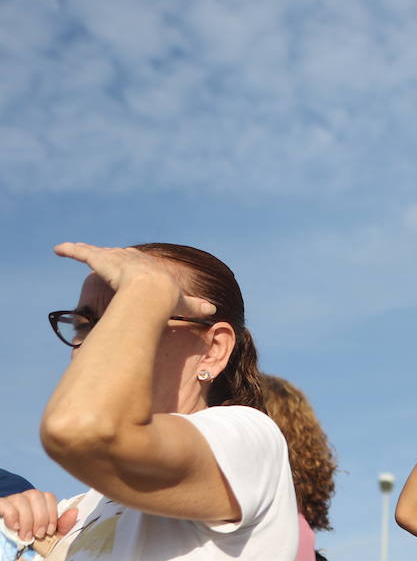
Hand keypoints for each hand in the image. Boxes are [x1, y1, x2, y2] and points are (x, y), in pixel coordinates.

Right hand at [0, 490, 77, 543]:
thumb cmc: (28, 539)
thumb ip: (61, 526)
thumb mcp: (46, 535)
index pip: (49, 497)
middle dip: (41, 517)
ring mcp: (9, 501)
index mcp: (36, 503)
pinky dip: (11, 516)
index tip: (50, 531)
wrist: (5, 546)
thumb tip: (75, 512)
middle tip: (38, 535)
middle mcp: (23, 499)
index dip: (52, 514)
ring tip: (25, 536)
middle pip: (36, 495)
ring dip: (27, 520)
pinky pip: (5, 503)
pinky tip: (14, 527)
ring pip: (20, 499)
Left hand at [54, 243, 213, 319]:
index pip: (140, 263)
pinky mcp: (100, 259)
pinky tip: (58, 249)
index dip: (134, 264)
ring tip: (78, 249)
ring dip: (89, 251)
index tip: (129, 264)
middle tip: (105, 257)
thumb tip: (214, 311)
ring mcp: (116, 258)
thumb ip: (195, 306)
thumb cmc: (168, 298)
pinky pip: (82, 253)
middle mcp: (133, 258)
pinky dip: (70, 250)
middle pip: (120, 255)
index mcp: (151, 267)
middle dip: (113, 255)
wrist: (153, 292)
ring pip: (100, 253)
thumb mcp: (183, 303)